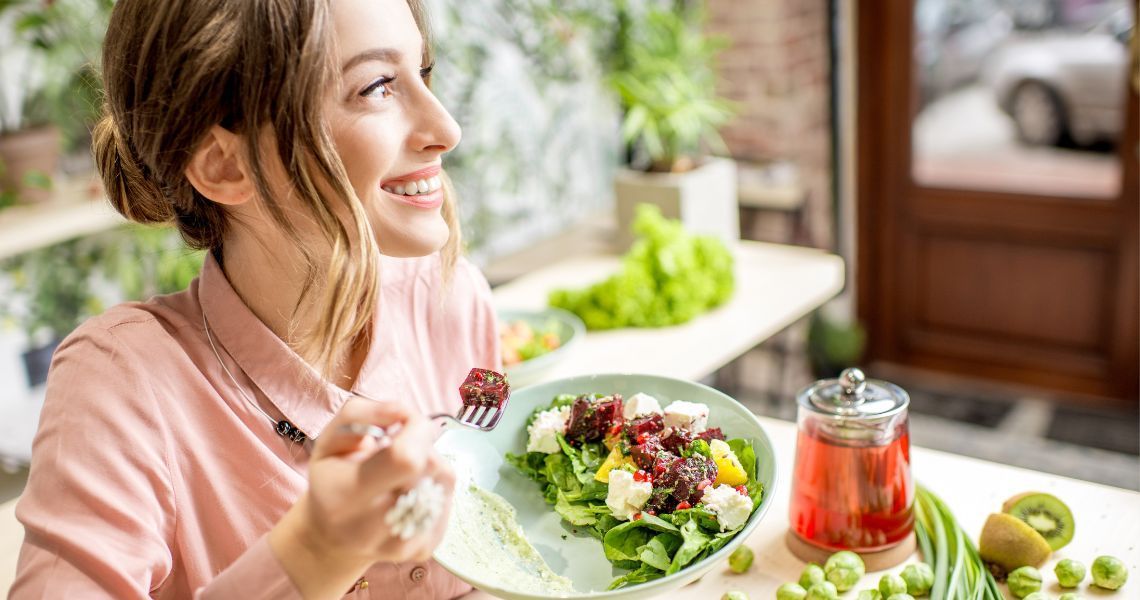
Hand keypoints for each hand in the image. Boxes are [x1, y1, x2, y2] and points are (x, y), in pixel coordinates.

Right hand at [269, 397, 455, 598]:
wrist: (332, 538)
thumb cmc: (332, 480)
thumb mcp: (329, 439)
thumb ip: (361, 414)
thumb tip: (404, 411)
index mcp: (345, 496)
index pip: (405, 458)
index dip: (416, 429)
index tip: (404, 422)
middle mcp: (372, 527)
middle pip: (430, 466)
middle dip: (422, 444)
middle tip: (399, 447)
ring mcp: (402, 544)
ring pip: (444, 479)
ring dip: (430, 463)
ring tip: (402, 471)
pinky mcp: (424, 549)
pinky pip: (448, 497)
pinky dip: (435, 484)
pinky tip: (411, 489)